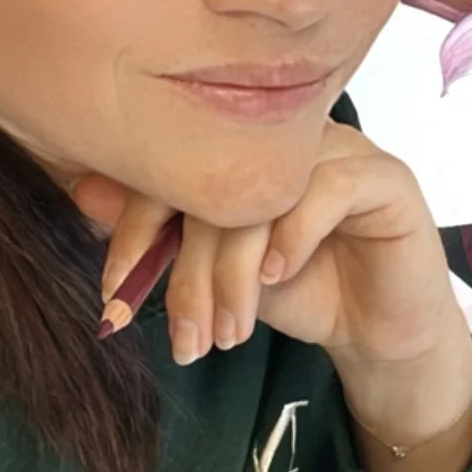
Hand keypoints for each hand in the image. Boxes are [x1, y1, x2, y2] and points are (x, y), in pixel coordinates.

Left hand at [69, 119, 464, 368]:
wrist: (379, 335)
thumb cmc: (303, 294)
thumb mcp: (220, 275)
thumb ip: (167, 234)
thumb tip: (84, 192)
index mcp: (247, 146)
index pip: (177, 163)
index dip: (137, 225)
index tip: (115, 292)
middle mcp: (293, 136)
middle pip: (218, 178)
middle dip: (190, 269)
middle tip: (185, 334)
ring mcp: (343, 149)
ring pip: (268, 187)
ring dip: (236, 269)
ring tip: (229, 329)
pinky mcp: (387, 177)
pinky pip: (331, 187)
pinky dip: (293, 235)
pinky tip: (278, 277)